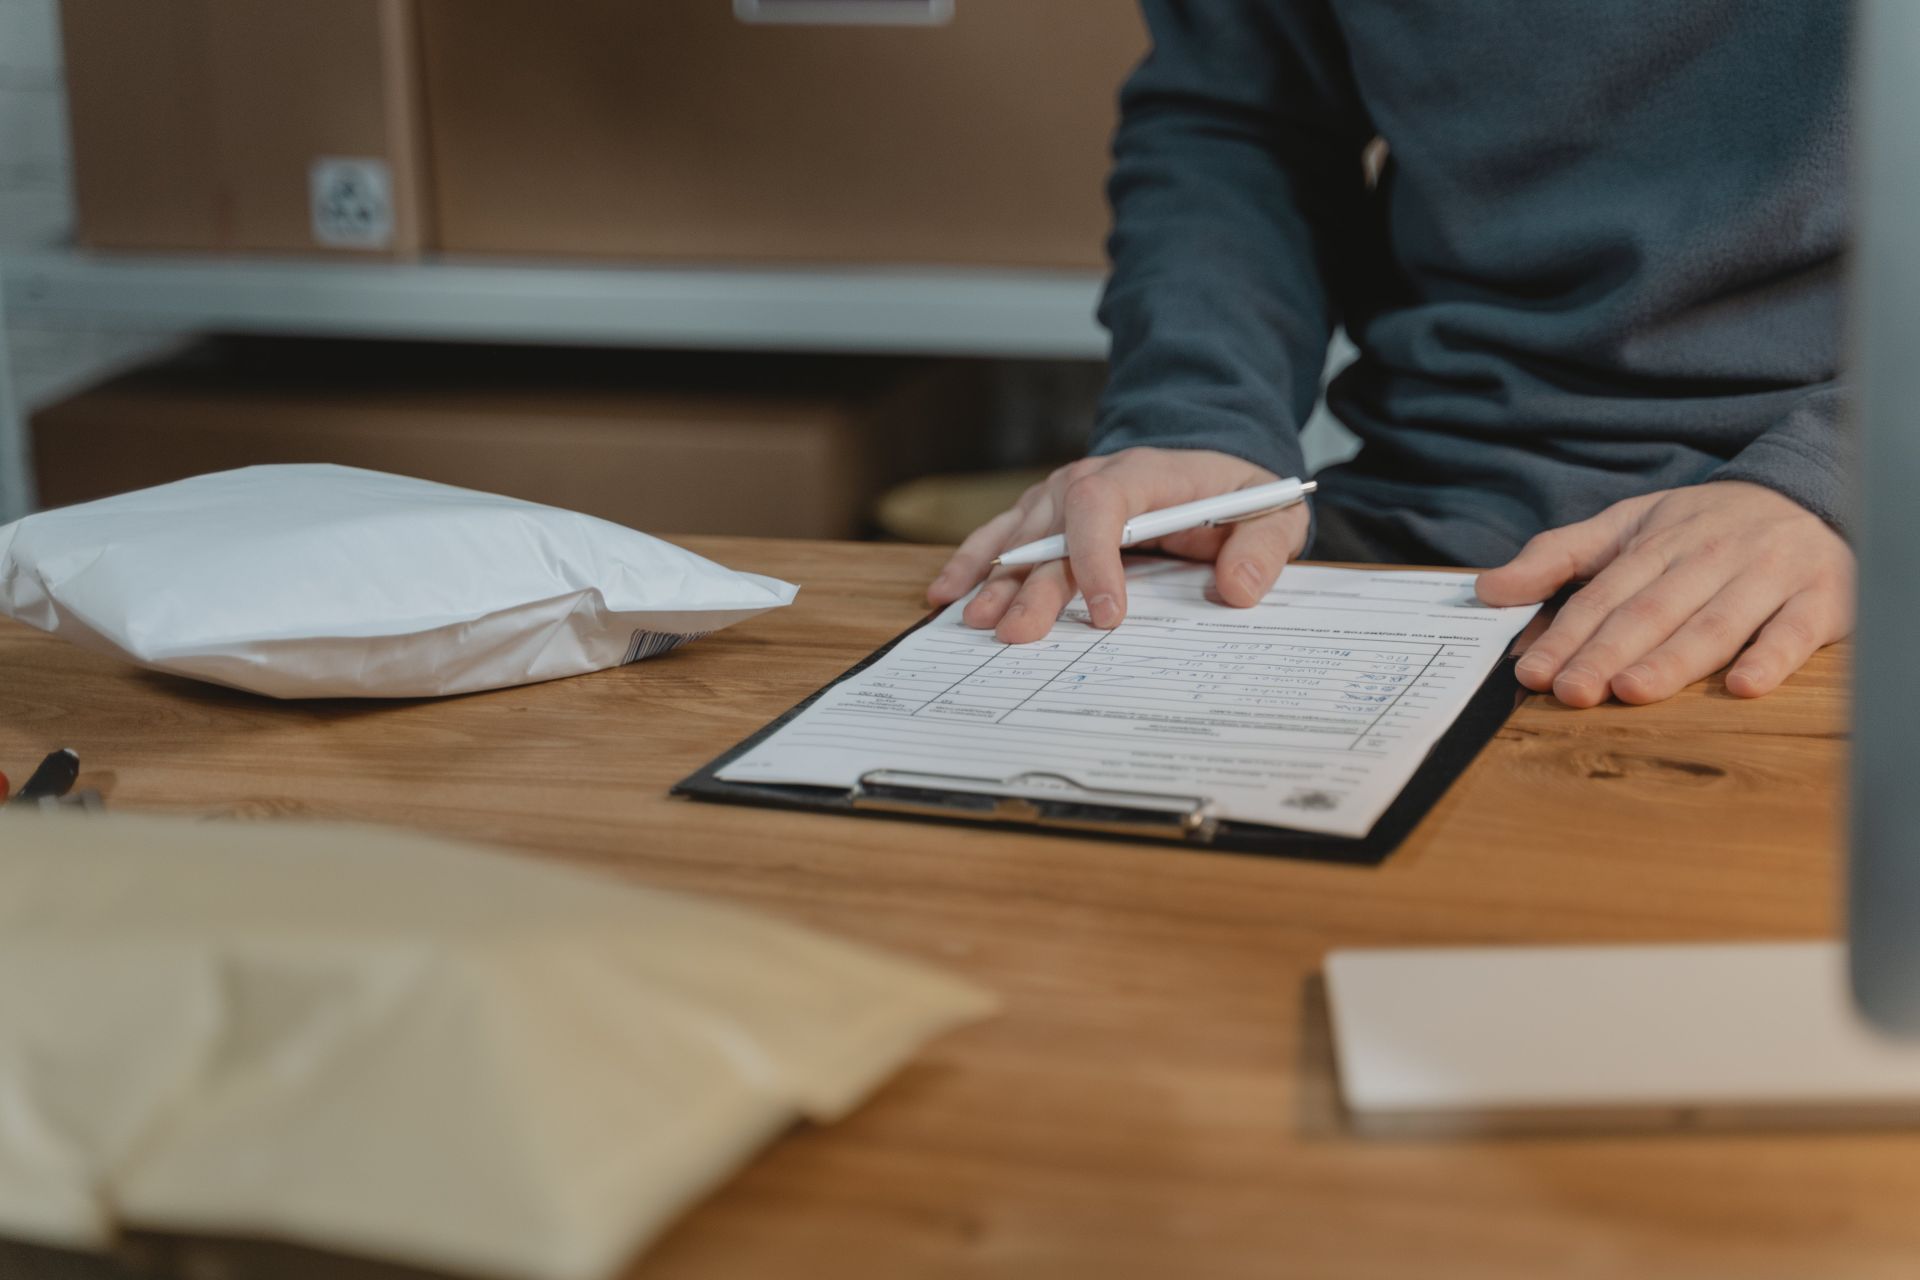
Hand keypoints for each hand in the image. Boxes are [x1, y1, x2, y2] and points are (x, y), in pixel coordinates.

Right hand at [926, 447, 1309, 643]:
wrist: (1211, 465)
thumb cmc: (1237, 495)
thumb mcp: (1271, 514)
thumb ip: (1260, 550)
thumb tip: (1237, 590)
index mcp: (1144, 473)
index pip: (1103, 505)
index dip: (1097, 557)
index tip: (1107, 615)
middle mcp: (1090, 478)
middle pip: (1050, 531)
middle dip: (1031, 586)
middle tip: (1017, 636)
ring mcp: (1061, 495)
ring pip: (1018, 537)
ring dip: (993, 579)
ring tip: (974, 621)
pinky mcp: (1046, 515)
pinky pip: (1001, 536)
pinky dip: (973, 563)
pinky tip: (946, 593)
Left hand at [1475, 480, 1854, 705]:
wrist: (1811, 493)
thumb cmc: (1704, 524)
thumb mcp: (1628, 525)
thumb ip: (1557, 556)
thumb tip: (1488, 589)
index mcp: (1659, 544)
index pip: (1603, 596)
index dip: (1566, 634)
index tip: (1531, 671)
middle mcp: (1710, 557)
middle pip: (1652, 612)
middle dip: (1608, 652)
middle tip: (1571, 692)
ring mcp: (1766, 577)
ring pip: (1715, 623)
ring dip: (1674, 658)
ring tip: (1633, 690)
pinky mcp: (1820, 598)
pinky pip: (1794, 630)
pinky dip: (1771, 657)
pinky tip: (1743, 686)